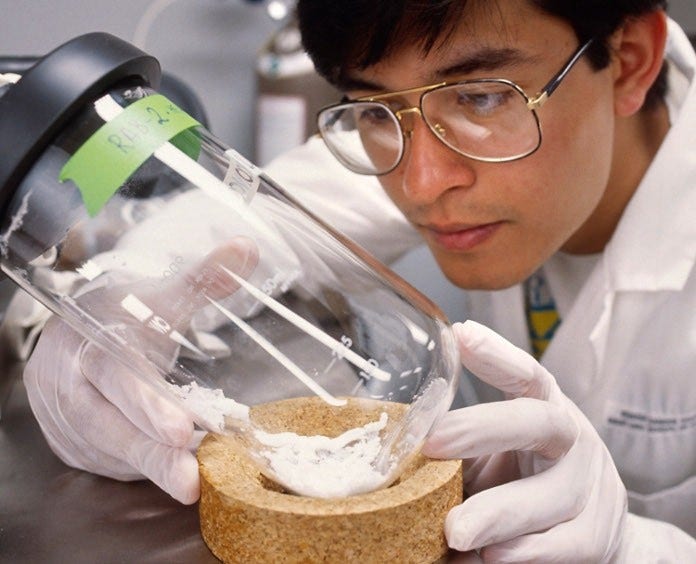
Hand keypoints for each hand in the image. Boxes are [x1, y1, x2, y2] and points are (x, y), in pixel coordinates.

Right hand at [24, 240, 256, 503]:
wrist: (74, 331)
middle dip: (153, 456)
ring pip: (107, 452)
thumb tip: (247, 248)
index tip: (182, 431)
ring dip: (149, 468)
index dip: (147, 406)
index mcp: (89, 344)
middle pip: (110, 427)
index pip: (116, 378)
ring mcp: (63, 419)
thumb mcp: (160, 296)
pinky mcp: (68, 443)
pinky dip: (135, 468)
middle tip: (191, 480)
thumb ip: (203, 278)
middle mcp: (68, 386)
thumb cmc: (122, 314)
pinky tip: (165, 468)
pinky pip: (103, 463)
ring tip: (190, 479)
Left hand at [423, 320, 626, 562]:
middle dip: (486, 428)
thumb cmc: (519, 484)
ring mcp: (593, 486)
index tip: (462, 335)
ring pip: (555, 493)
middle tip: (435, 444)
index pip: (527, 375)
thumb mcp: (488, 458)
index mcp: (543, 409)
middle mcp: (572, 438)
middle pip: (542, 421)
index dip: (499, 355)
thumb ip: (456, 453)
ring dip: (501, 512)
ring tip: (456, 531)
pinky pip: (569, 545)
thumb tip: (391, 457)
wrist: (584, 532)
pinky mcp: (599, 535)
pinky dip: (528, 552)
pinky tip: (494, 556)